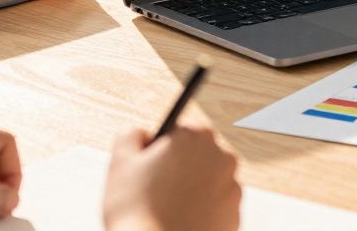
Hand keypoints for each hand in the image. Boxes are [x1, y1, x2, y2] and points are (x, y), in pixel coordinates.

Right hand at [103, 124, 240, 230]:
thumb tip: (144, 134)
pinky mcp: (236, 216)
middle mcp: (222, 157)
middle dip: (180, 170)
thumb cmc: (136, 209)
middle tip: (156, 192)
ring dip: (192, 191)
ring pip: (207, 183)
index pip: (179, 133)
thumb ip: (132, 135)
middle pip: (197, 157)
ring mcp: (233, 188)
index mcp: (197, 137)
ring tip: (167, 211)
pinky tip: (181, 222)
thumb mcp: (120, 162)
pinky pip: (216, 208)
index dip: (161, 151)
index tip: (151, 168)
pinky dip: (202, 214)